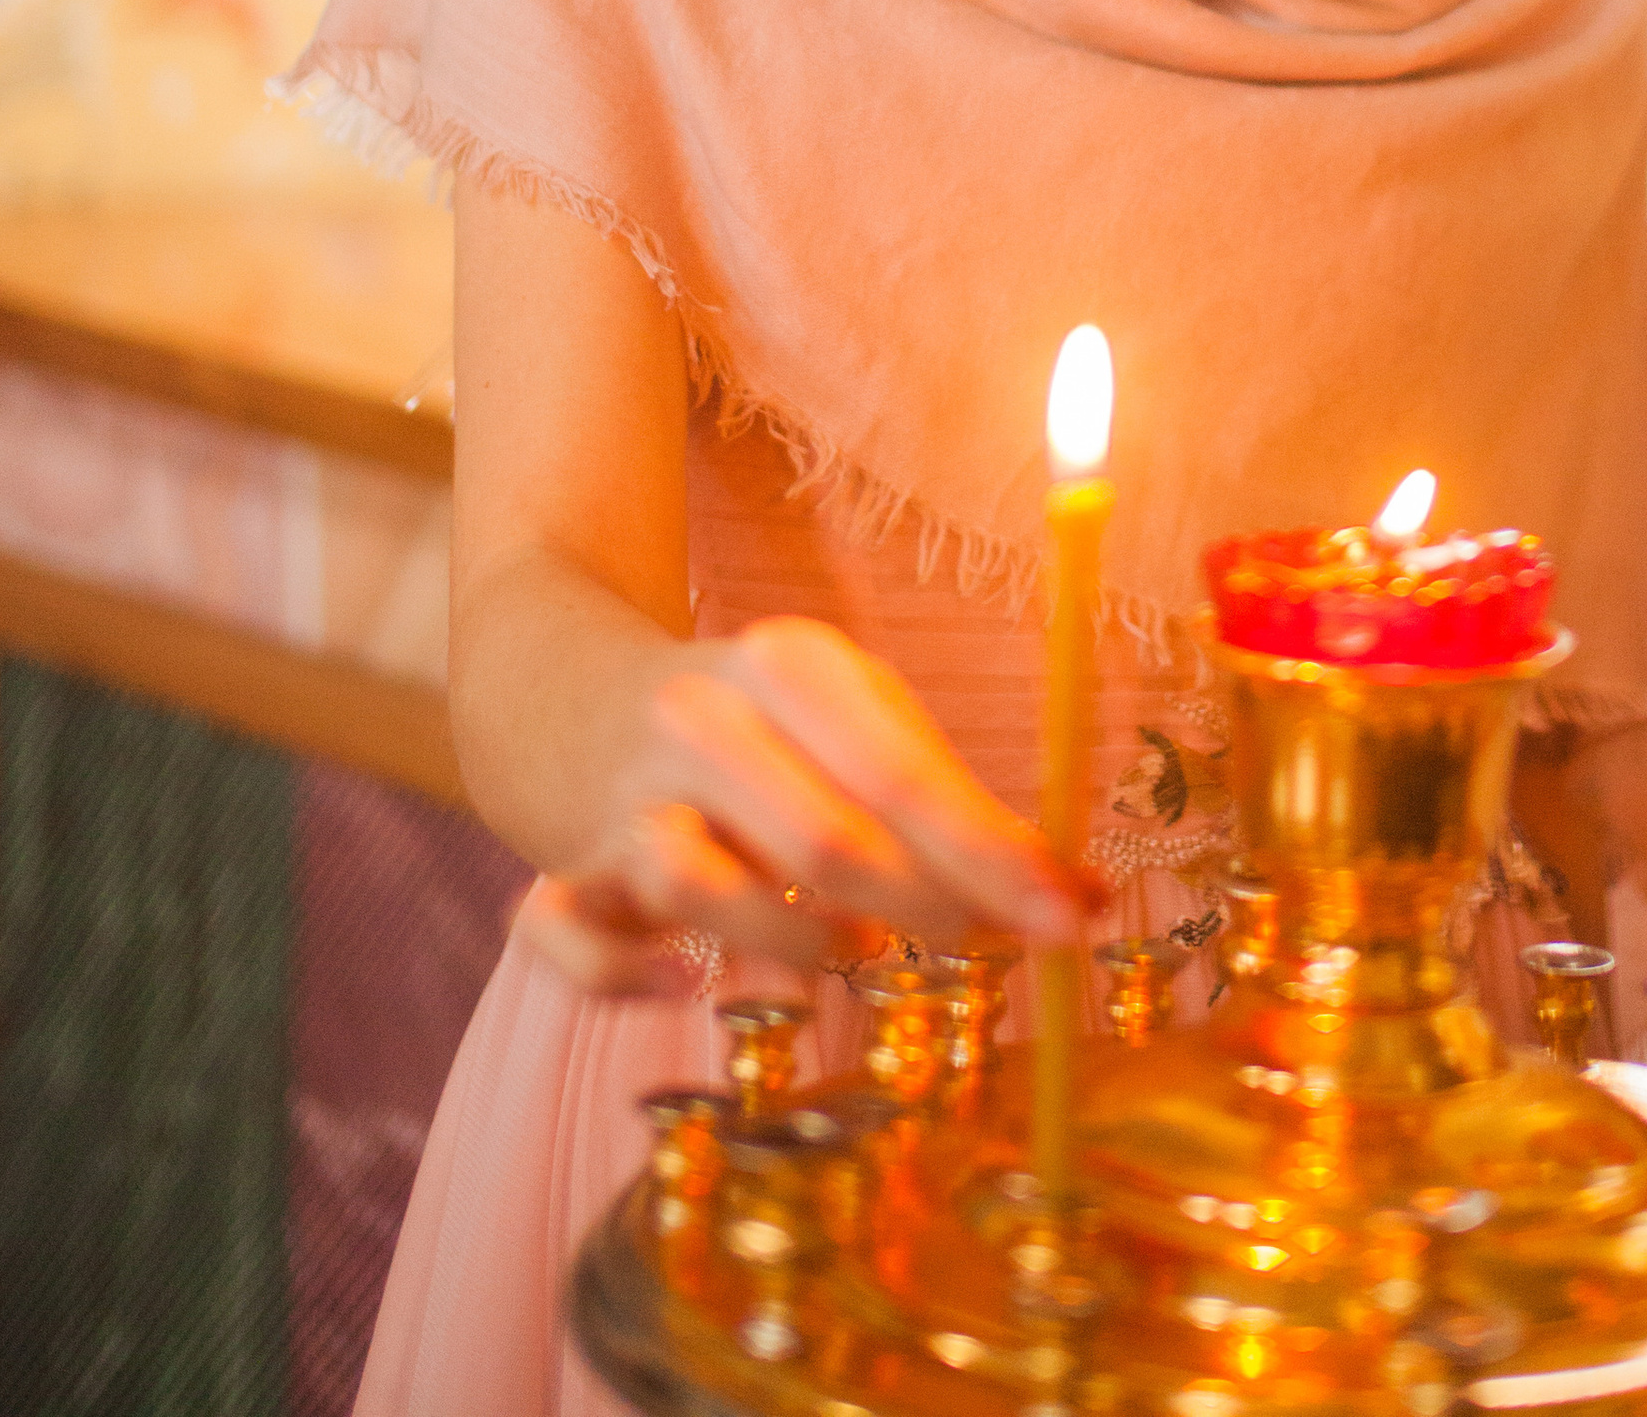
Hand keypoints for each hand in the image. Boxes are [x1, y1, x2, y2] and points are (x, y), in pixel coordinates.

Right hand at [518, 616, 1089, 996]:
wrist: (566, 686)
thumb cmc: (760, 727)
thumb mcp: (851, 722)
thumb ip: (950, 801)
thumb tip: (1080, 891)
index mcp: (790, 665)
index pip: (905, 775)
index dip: (994, 858)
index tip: (1073, 917)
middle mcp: (705, 717)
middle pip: (826, 838)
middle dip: (927, 910)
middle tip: (992, 949)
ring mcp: (629, 794)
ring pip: (705, 886)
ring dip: (797, 942)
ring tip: (857, 952)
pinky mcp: (566, 865)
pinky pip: (580, 941)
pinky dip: (629, 975)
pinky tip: (685, 983)